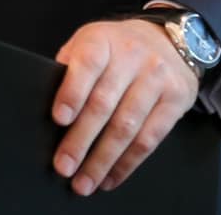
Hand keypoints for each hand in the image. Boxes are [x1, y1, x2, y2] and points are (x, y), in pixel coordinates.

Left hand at [50, 18, 199, 195]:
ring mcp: (156, 78)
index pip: (87, 64)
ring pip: (127, 126)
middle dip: (81, 139)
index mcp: (103, 40)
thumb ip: (70, 67)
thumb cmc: (117, 49)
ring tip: (85, 181)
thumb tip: (45, 107)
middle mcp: (132, 56)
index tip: (59, 119)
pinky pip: (150, 139)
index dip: (72, 92)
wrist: (170, 41)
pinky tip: (111, 177)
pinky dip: (127, 163)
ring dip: (103, 160)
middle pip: (104, 103)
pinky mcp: (175, 100)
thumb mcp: (91, 43)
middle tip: (64, 166)